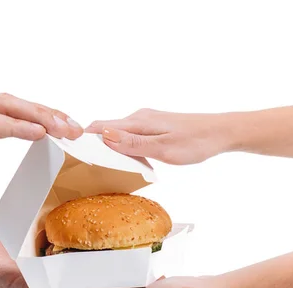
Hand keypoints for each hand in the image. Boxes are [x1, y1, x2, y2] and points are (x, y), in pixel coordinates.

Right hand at [0, 93, 82, 224]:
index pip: (11, 114)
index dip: (39, 119)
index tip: (64, 130)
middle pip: (16, 105)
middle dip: (48, 114)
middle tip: (77, 128)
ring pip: (8, 107)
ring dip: (39, 115)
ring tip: (66, 127)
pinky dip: (15, 125)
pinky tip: (38, 132)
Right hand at [86, 108, 233, 164]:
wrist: (222, 133)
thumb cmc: (196, 142)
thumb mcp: (164, 148)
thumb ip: (133, 144)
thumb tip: (104, 136)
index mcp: (138, 121)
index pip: (100, 126)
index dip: (83, 138)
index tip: (70, 152)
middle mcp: (139, 117)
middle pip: (106, 129)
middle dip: (92, 144)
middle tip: (81, 164)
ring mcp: (147, 121)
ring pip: (118, 133)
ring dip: (108, 147)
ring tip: (100, 166)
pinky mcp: (154, 127)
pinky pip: (130, 136)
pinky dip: (123, 147)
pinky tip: (126, 161)